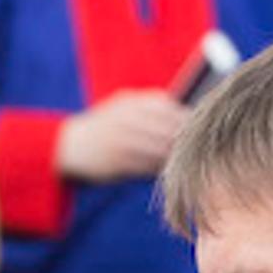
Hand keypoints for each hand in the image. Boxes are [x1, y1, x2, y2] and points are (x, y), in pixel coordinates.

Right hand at [55, 89, 191, 182]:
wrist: (70, 145)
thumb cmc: (107, 127)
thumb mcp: (124, 107)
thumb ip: (151, 108)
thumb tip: (188, 117)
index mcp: (132, 102)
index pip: (169, 108)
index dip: (187, 118)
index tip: (201, 128)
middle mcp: (127, 118)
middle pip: (167, 129)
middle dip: (184, 139)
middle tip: (200, 148)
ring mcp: (121, 140)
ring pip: (159, 148)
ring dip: (173, 156)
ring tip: (185, 161)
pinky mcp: (116, 161)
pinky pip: (146, 165)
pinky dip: (158, 168)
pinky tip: (166, 170)